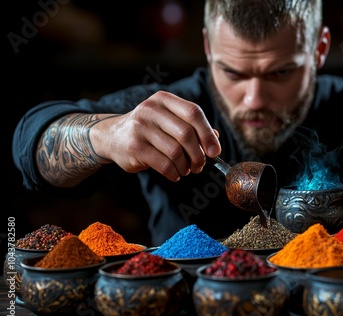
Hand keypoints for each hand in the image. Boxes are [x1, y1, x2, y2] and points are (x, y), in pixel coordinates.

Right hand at [92, 91, 221, 181]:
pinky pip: (163, 164)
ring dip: (186, 166)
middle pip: (186, 134)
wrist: (112, 136)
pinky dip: (174, 173)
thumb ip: (192, 127)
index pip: (194, 112)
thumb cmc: (149, 130)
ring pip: (175, 151)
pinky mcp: (134, 146)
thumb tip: (215, 139)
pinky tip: (175, 174)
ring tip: (186, 170)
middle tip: (200, 166)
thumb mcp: (168, 121)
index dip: (208, 133)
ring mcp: (140, 127)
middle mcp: (151, 109)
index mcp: (164, 100)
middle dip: (198, 154)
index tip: (215, 151)